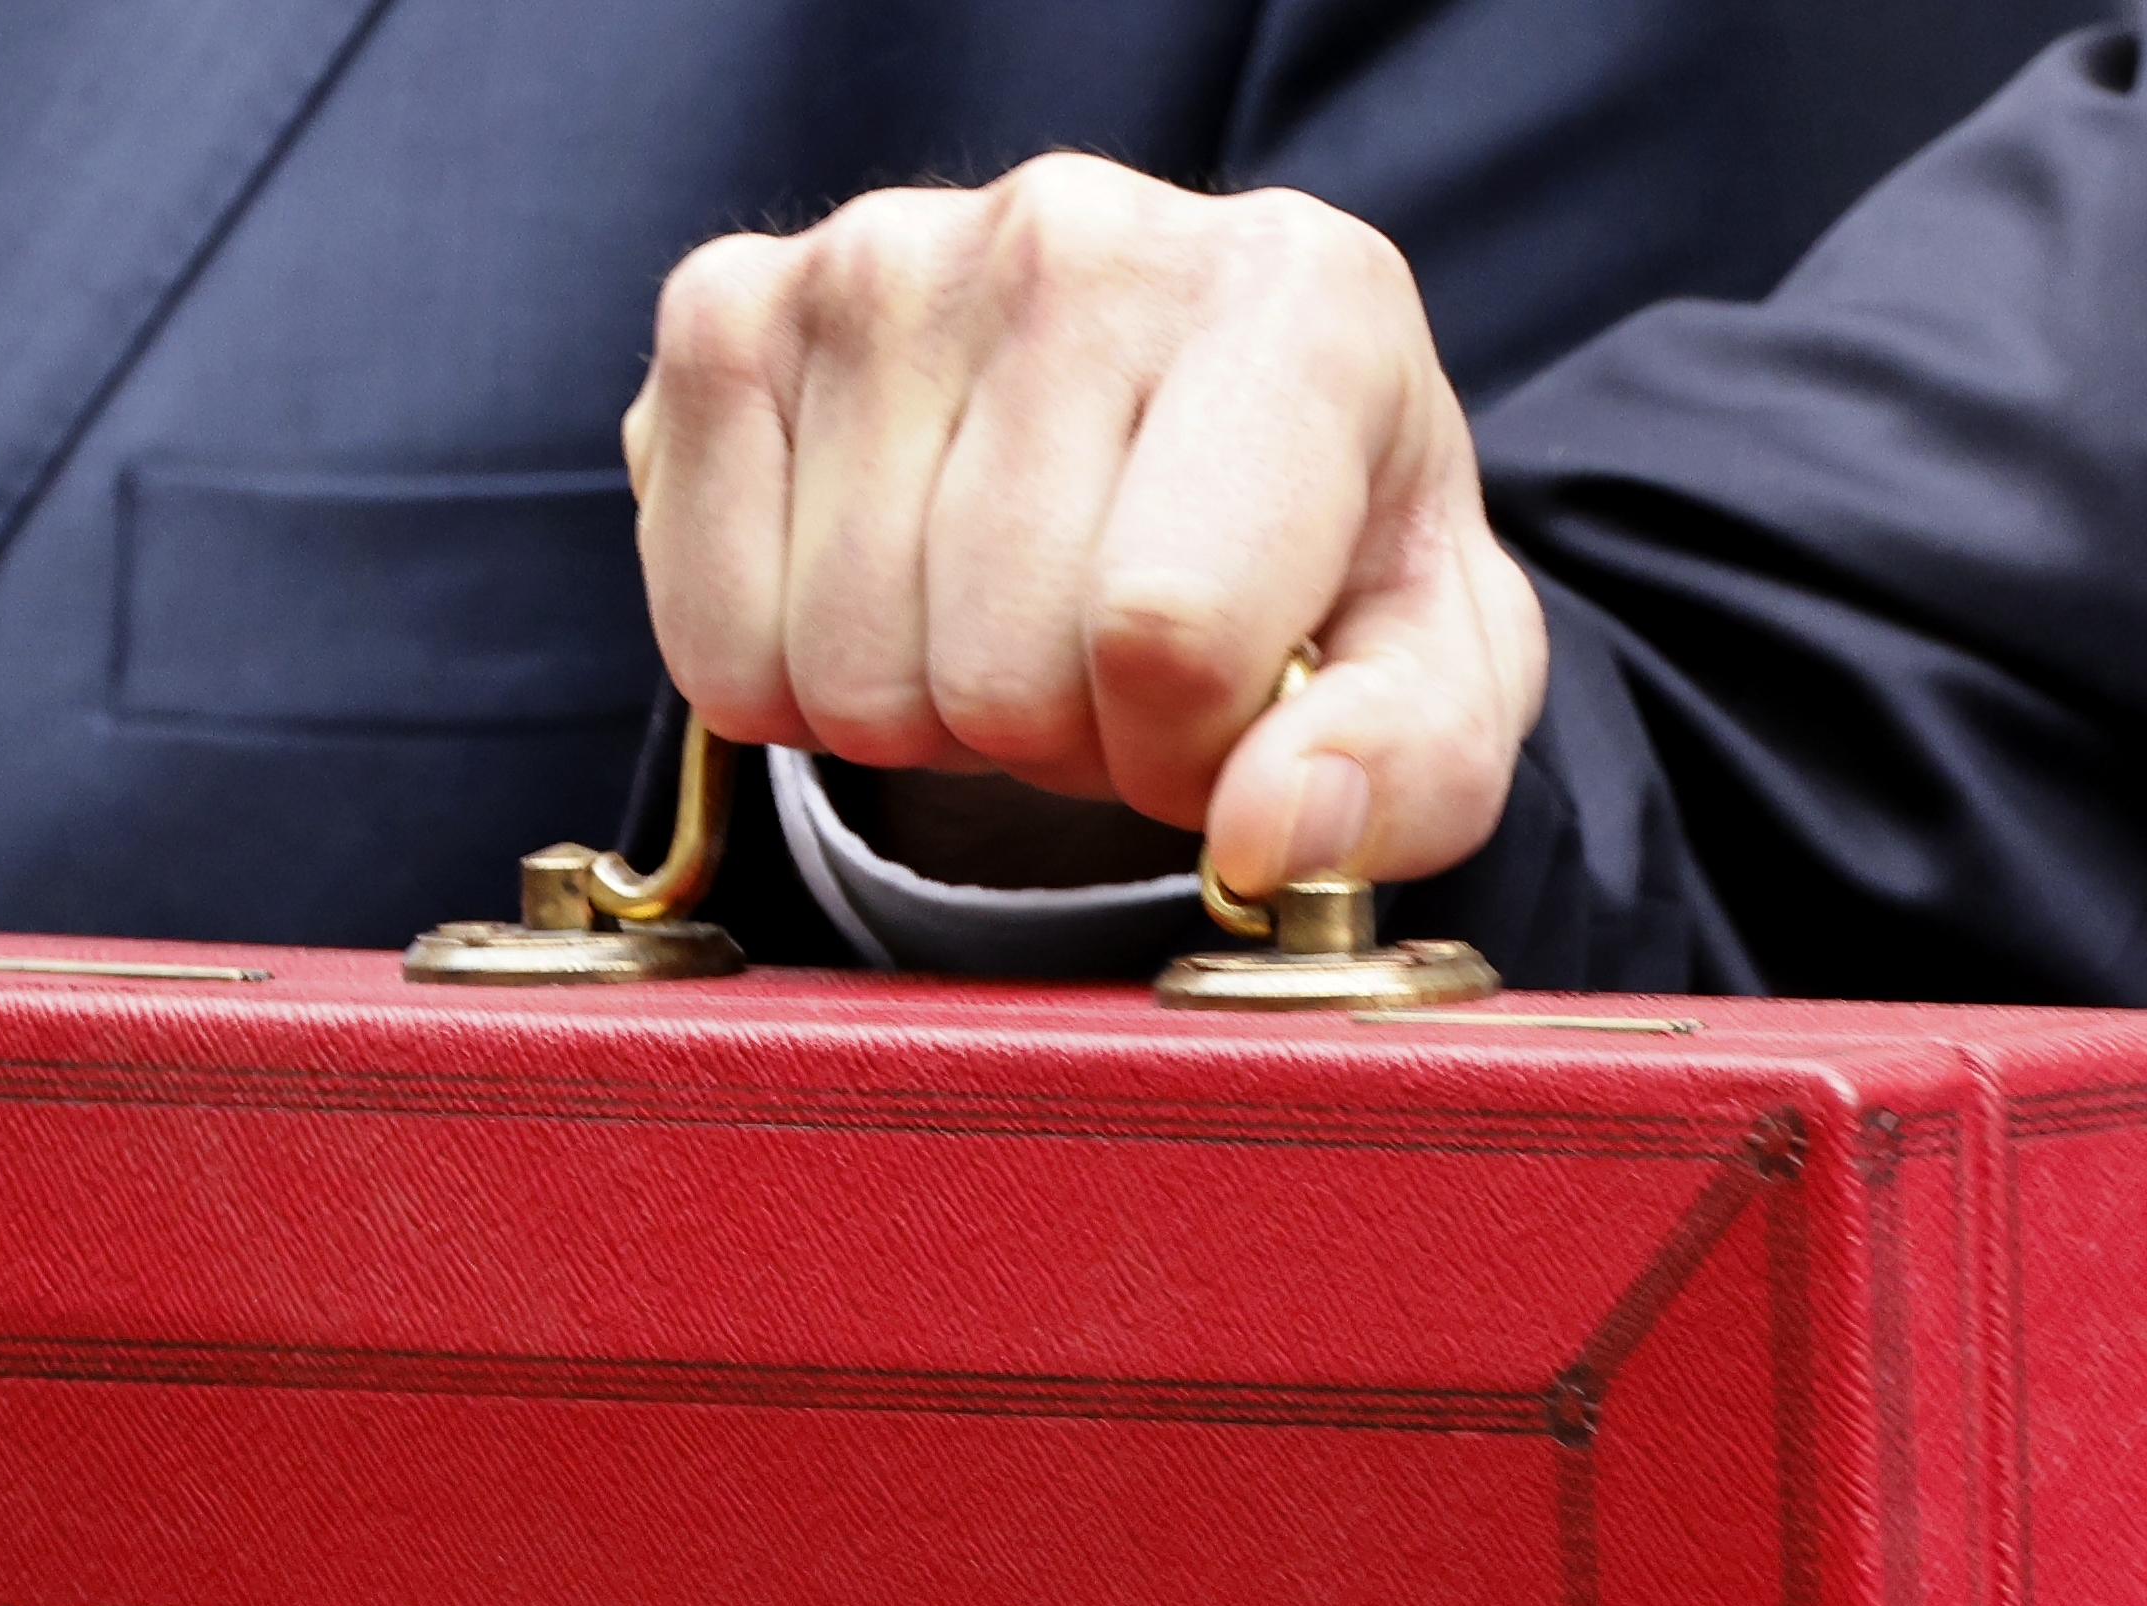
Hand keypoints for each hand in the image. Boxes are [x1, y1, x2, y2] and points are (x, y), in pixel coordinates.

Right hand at [629, 157, 1543, 906]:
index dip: (1180, 753)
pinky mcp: (727, 314)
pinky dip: (786, 680)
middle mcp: (1083, 233)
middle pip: (999, 670)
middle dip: (1054, 737)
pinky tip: (883, 590)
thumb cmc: (1311, 562)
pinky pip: (713, 640)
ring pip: (846, 674)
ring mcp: (883, 257)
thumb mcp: (1433, 681)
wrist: (1167, 440)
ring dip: (925, 712)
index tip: (1211, 717)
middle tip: (1099, 665)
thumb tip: (1268, 831)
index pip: (1167, 631)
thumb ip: (1405, 770)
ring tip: (1004, 619)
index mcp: (1298, 299)